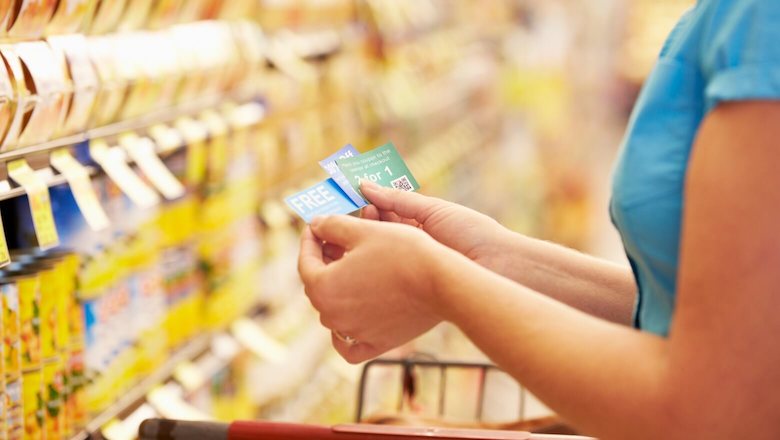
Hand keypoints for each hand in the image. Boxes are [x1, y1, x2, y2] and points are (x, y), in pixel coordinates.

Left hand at [298, 214, 451, 362]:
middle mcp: (333, 316)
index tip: (316, 227)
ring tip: (351, 268)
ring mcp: (354, 333)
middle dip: (323, 262)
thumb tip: (316, 225)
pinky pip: (349, 344)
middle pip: (318, 286)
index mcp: (323, 287)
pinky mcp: (376, 344)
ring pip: (333, 311)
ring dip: (337, 288)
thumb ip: (332, 226)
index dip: (310, 240)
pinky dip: (345, 332)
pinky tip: (351, 314)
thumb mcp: (363, 230)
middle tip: (334, 242)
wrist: (442, 282)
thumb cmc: (402, 253)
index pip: (305, 262)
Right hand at [360, 181, 513, 274]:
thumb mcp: (433, 210)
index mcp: (419, 226)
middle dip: (364, 221)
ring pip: (376, 252)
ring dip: (365, 239)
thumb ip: (398, 200)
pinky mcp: (407, 288)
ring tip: (359, 230)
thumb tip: (364, 185)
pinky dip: (369, 263)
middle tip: (357, 214)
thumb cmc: (472, 233)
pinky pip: (383, 274)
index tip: (353, 197)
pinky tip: (360, 254)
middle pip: (377, 232)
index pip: (385, 213)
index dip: (369, 204)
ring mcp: (408, 267)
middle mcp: (411, 246)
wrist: (498, 266)